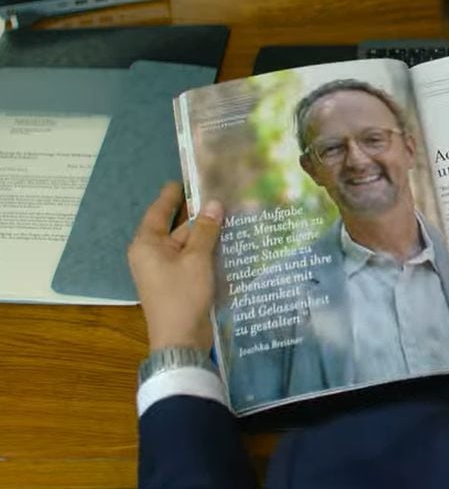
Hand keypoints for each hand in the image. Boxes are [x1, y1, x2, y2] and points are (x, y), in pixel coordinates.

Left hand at [127, 182, 222, 351]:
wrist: (181, 340)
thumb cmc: (182, 295)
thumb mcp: (197, 259)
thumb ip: (206, 230)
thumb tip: (214, 203)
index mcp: (147, 244)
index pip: (159, 211)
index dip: (174, 194)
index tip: (186, 177)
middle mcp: (152, 253)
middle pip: (176, 226)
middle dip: (199, 214)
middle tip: (221, 194)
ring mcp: (165, 269)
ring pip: (187, 243)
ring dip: (206, 233)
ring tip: (232, 214)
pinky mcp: (178, 281)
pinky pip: (191, 258)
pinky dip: (206, 249)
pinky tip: (228, 241)